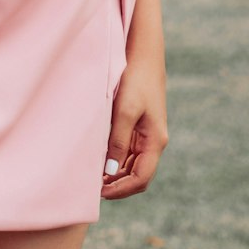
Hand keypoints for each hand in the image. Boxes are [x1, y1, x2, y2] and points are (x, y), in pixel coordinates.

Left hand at [101, 64, 168, 199]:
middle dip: (118, 185)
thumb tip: (110, 172)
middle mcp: (154, 141)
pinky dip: (116, 160)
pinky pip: (129, 151)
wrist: (143, 54)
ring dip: (117, 174)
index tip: (100, 194)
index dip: (122, 190)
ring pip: (133, 165)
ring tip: (93, 178)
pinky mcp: (140, 126)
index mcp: (156, 141)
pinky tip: (100, 159)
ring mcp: (147, 134)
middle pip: (138, 175)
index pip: (141, 178)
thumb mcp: (125, 111)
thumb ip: (118, 141)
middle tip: (93, 189)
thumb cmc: (136, 80)